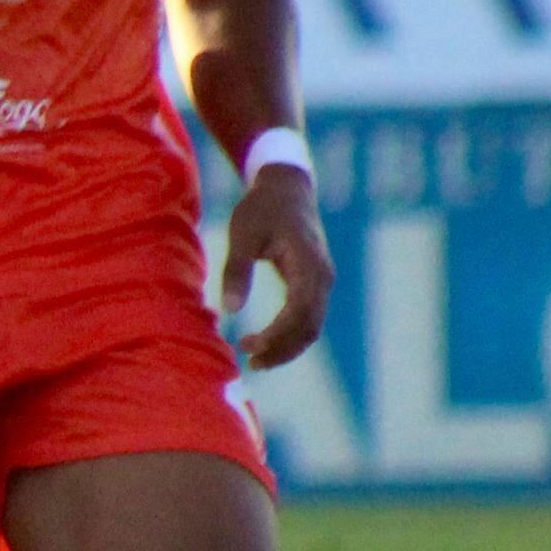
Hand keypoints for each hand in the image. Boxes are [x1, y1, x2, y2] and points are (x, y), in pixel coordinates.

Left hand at [220, 162, 332, 368]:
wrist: (286, 187)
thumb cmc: (261, 208)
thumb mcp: (242, 235)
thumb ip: (236, 271)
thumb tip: (228, 310)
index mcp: (308, 264)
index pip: (300, 311)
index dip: (277, 335)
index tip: (249, 347)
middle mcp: (323, 276)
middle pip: (310, 326)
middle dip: (282, 349)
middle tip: (249, 363)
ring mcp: (322, 280)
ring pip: (312, 325)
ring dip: (286, 346)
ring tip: (253, 358)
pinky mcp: (314, 282)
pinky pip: (308, 316)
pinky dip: (289, 334)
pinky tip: (264, 342)